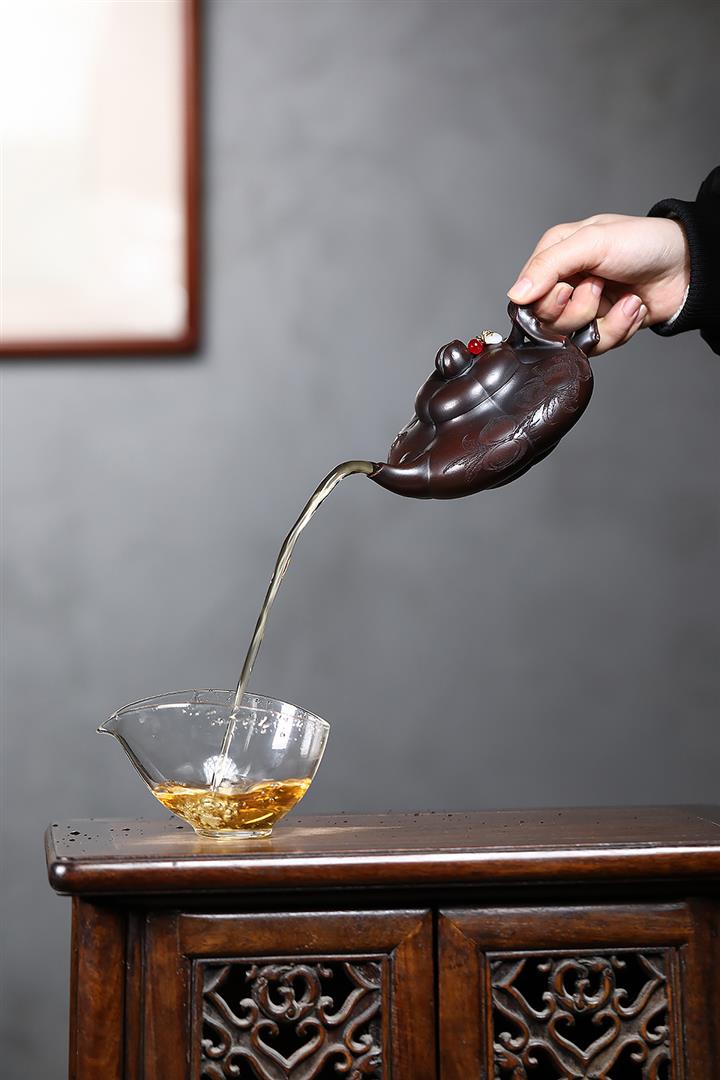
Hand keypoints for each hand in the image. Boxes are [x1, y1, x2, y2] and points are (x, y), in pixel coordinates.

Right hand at [507, 214, 689, 353]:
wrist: (685, 267)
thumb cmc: (642, 242)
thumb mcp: (591, 242)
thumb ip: (549, 266)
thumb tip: (516, 295)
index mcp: (554, 257)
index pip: (527, 295)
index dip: (547, 299)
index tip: (569, 286)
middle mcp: (565, 284)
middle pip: (546, 321)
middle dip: (578, 308)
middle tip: (600, 286)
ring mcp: (584, 308)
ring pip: (571, 338)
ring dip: (603, 319)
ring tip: (623, 296)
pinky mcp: (603, 328)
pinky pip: (597, 345)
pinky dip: (619, 328)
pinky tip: (633, 307)